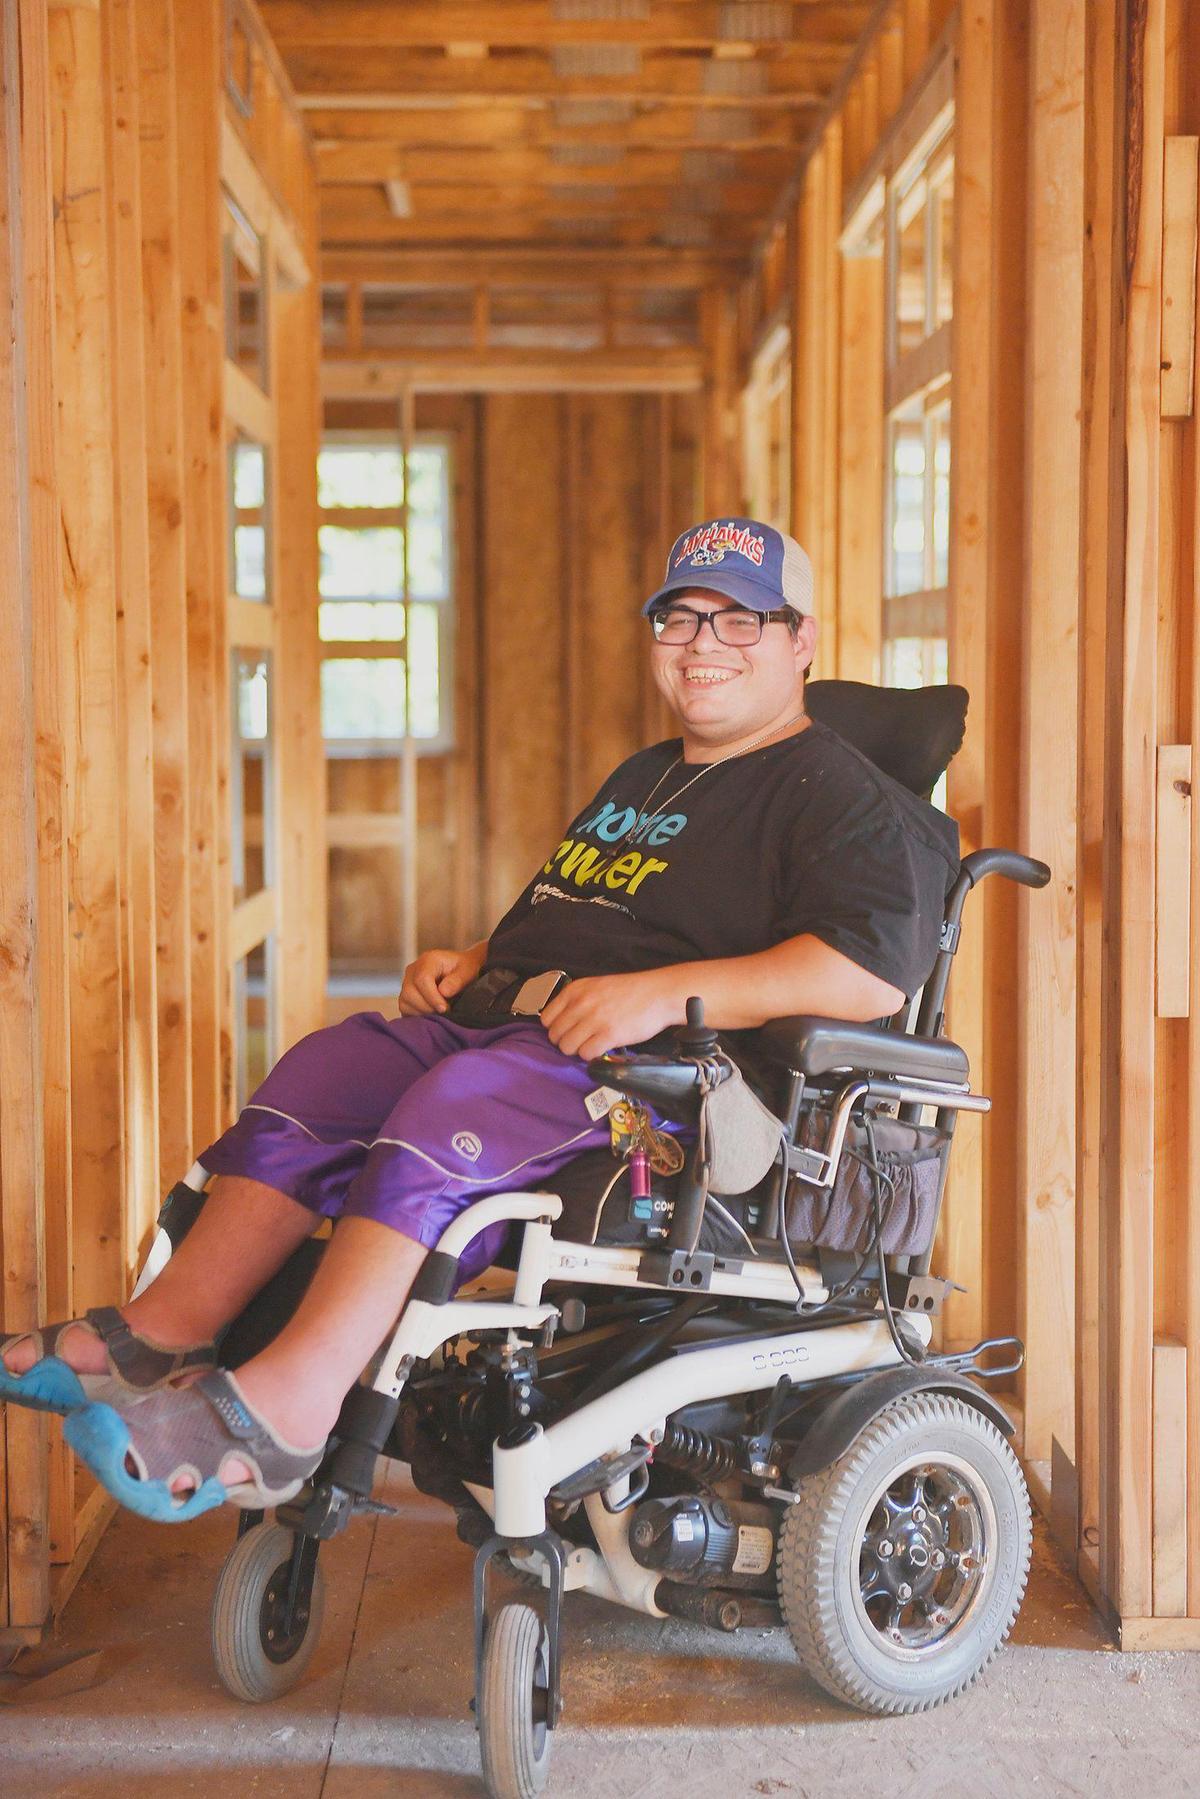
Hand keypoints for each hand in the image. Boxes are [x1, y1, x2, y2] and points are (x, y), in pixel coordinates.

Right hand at [398, 946, 480, 1016]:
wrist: (460, 970)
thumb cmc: (465, 969)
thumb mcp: (468, 971)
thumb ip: (457, 980)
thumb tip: (444, 992)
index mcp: (428, 960)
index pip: (422, 980)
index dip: (432, 997)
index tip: (445, 1008)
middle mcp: (413, 969)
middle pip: (410, 992)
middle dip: (428, 1007)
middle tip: (446, 1011)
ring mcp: (407, 982)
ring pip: (405, 1002)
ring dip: (423, 1012)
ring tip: (440, 1011)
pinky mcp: (406, 994)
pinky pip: (404, 1008)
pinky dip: (417, 1015)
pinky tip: (432, 1013)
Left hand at [539, 971, 679, 1060]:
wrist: (657, 994)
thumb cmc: (630, 991)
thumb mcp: (596, 986)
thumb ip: (576, 1000)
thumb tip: (560, 1022)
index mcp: (575, 990)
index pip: (546, 1018)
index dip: (555, 1028)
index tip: (567, 1031)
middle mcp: (581, 1004)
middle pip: (555, 1035)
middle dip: (566, 1041)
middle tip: (580, 1041)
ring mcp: (594, 1020)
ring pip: (567, 1047)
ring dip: (578, 1050)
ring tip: (591, 1045)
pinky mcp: (608, 1035)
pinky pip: (586, 1054)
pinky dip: (591, 1056)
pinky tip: (601, 1048)